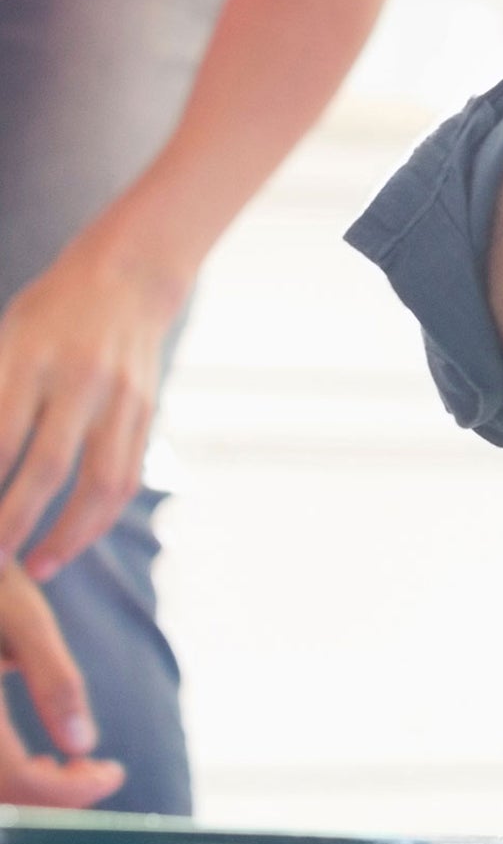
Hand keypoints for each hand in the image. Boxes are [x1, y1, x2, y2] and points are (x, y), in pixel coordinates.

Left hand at [0, 231, 180, 581]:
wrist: (129, 277)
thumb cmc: (49, 312)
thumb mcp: (6, 339)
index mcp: (32, 357)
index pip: (1, 436)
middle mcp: (81, 379)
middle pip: (47, 467)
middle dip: (13, 521)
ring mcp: (121, 398)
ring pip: (99, 483)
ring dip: (68, 535)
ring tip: (39, 566)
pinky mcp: (147, 412)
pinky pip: (126, 477)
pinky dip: (100, 517)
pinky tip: (75, 539)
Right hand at [0, 563, 124, 805]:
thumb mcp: (24, 618)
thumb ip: (54, 682)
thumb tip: (84, 747)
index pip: (16, 780)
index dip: (69, 791)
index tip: (114, 773)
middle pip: (0, 797)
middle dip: (53, 796)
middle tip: (101, 773)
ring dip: (30, 791)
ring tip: (74, 768)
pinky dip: (10, 778)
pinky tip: (40, 760)